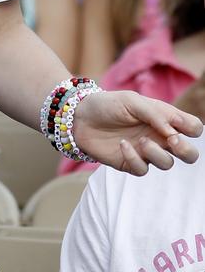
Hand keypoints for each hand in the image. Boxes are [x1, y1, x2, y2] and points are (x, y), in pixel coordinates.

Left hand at [72, 89, 202, 175]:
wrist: (79, 116)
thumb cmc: (107, 104)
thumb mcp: (132, 101)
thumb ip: (155, 114)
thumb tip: (174, 132)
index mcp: (163, 119)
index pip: (193, 128)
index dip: (193, 129)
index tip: (178, 126)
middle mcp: (159, 137)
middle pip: (189, 154)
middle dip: (186, 150)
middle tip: (172, 141)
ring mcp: (145, 152)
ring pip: (167, 164)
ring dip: (157, 154)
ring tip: (141, 140)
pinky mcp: (130, 163)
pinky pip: (143, 170)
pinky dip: (135, 158)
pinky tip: (122, 145)